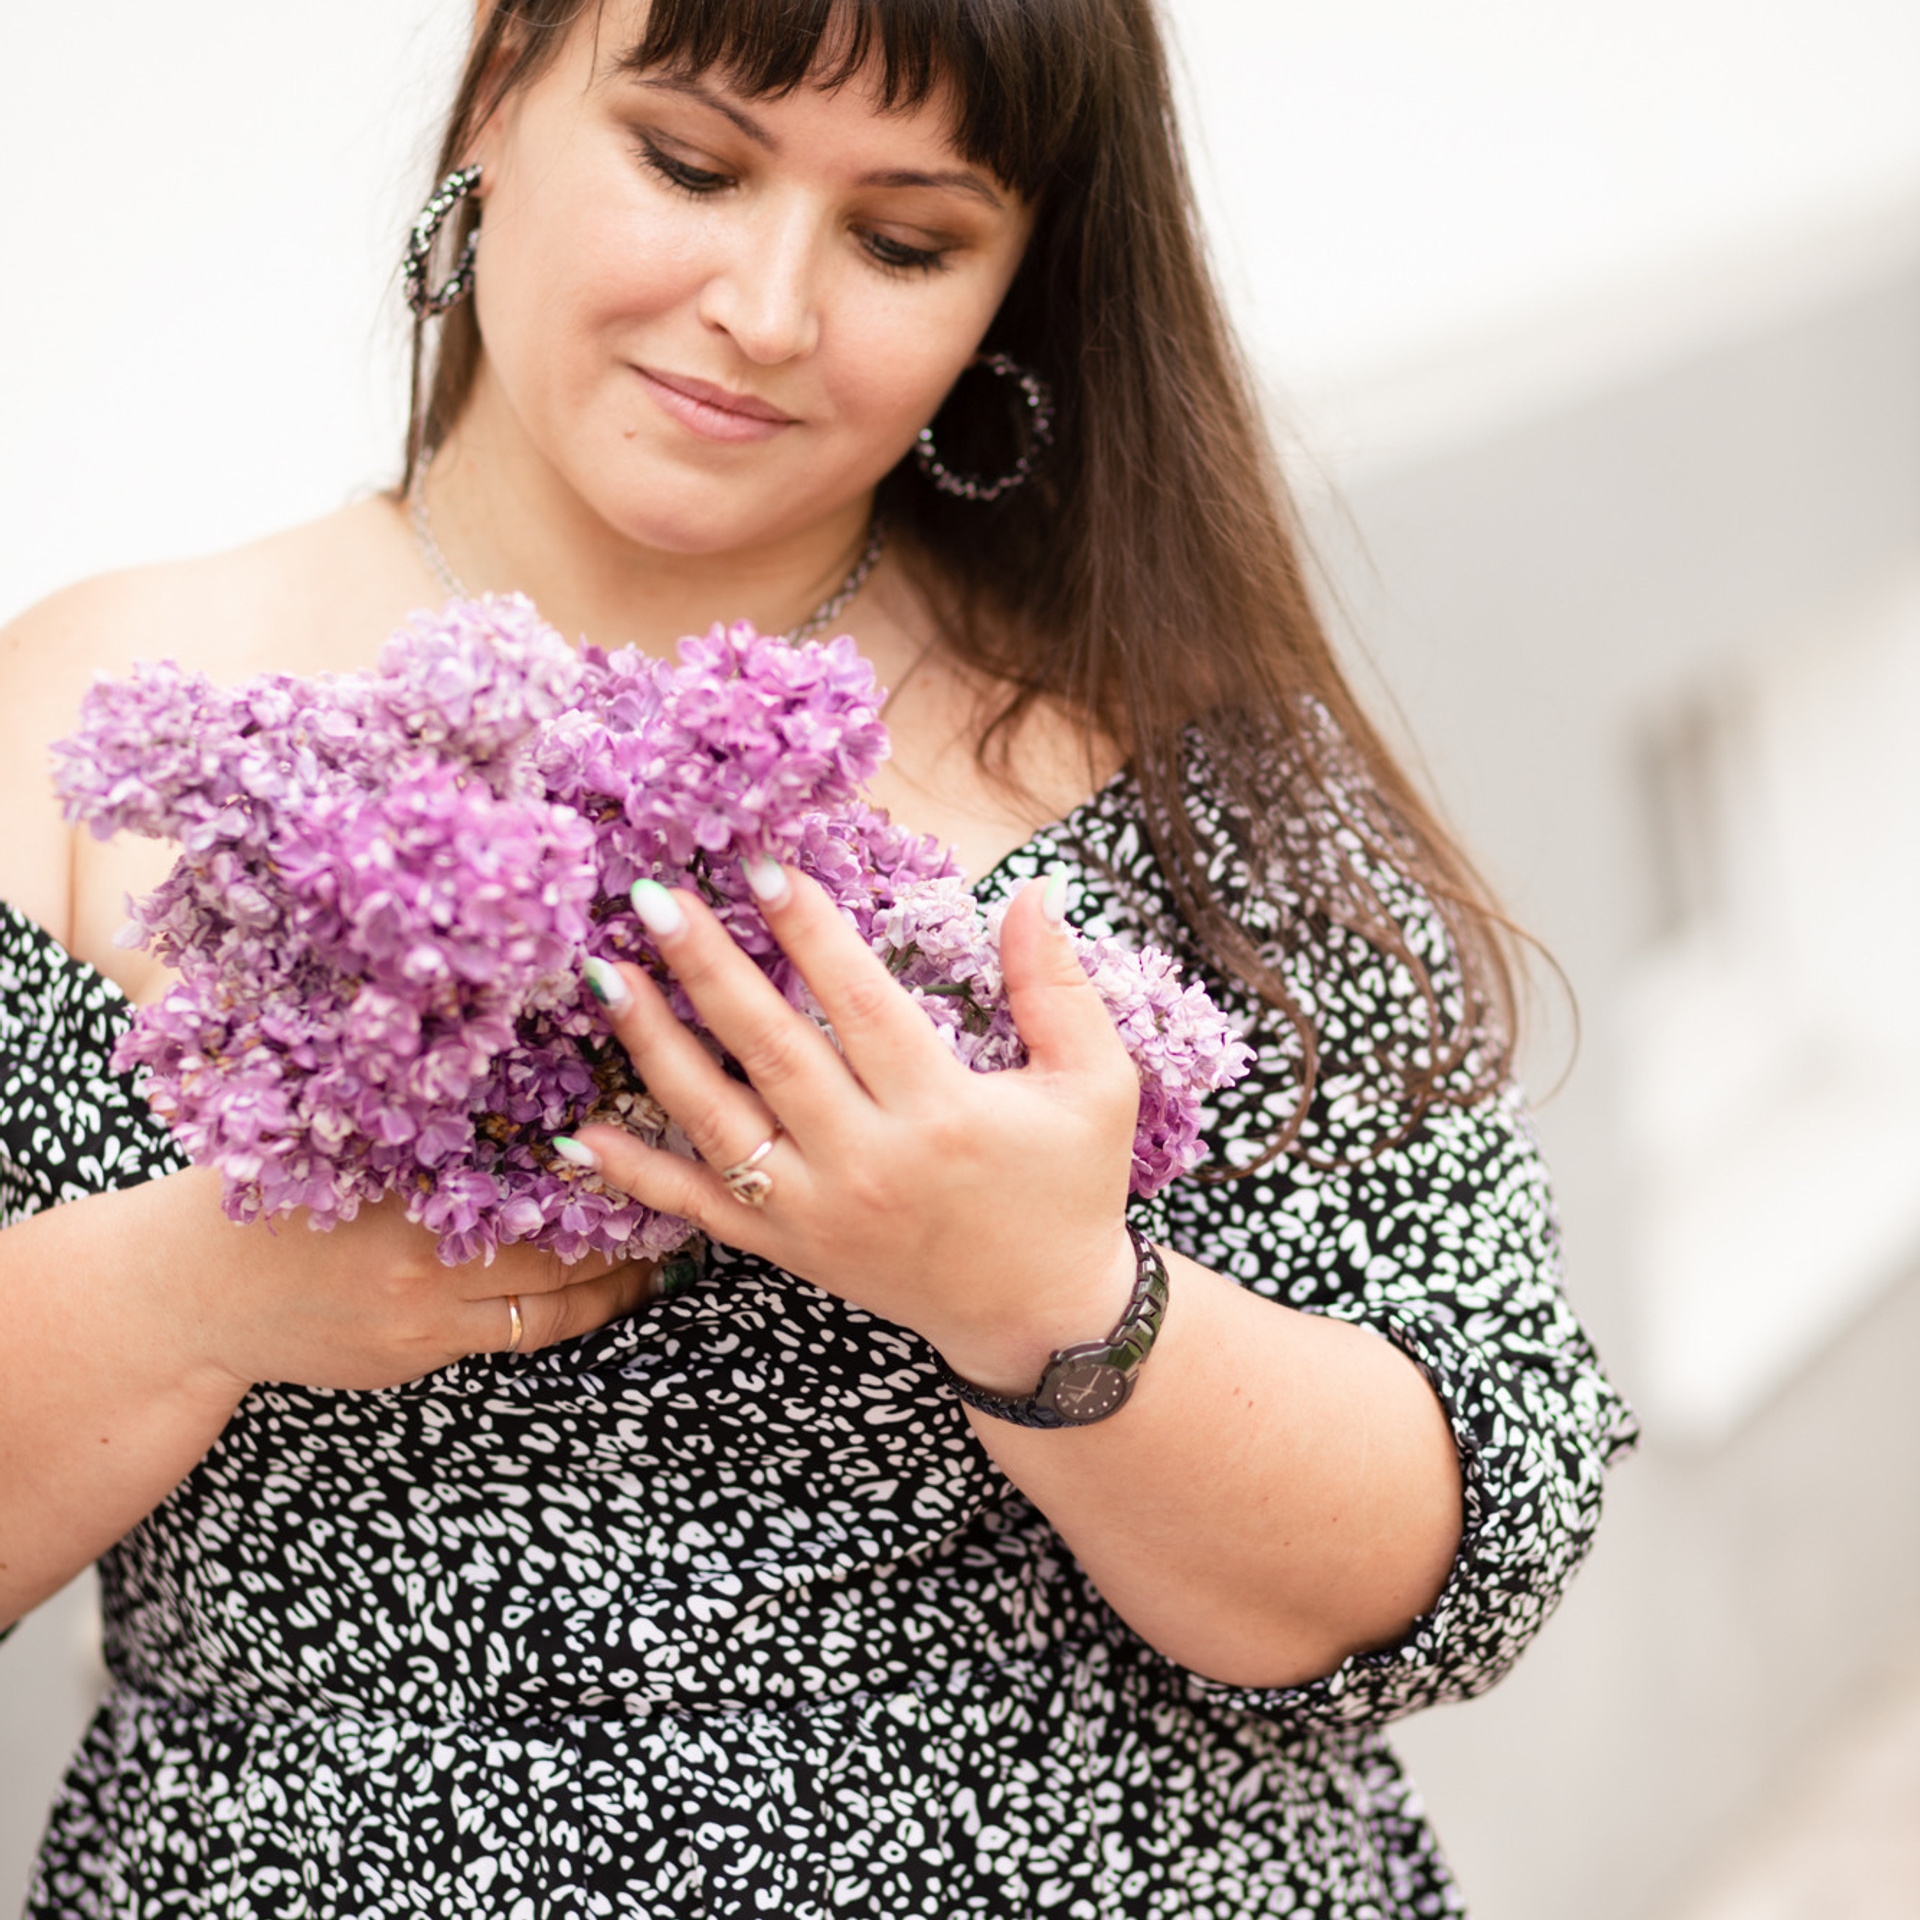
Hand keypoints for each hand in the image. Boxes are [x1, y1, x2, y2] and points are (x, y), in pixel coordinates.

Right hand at [154, 1168, 655, 1394]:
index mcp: (408, 1192)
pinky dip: (561, 1315)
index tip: (654, 1140)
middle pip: (561, 1251)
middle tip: (686, 1202)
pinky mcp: (416, 1361)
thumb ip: (423, 1119)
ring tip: (668, 1257)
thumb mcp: (342, 1140)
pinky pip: (512, 1339)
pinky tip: (601, 1292)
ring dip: (615, 1285)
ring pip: (552, 1310)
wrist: (190, 1298)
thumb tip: (518, 1070)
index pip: (533, 1178)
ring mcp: (423, 1325)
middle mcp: (424, 1264)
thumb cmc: (268, 1195)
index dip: (603, 1167)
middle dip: (630, 1233)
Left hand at [569, 865, 1142, 1389]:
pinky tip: (580, 1134)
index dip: (808, 931)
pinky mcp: (791, 1249)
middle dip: (708, 968)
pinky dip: (639, 1174)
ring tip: (606, 978)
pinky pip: (702, 1209)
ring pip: (719, 1122)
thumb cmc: (1071, 1189)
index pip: (859, 1002)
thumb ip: (1060, 988)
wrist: (1041, 1318)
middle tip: (656, 898)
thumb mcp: (1096, 1085)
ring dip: (655, 1048)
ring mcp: (819, 1211)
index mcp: (941, 1112)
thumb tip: (1031, 892)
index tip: (760, 867)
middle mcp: (868, 1161)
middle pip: (771, 1050)